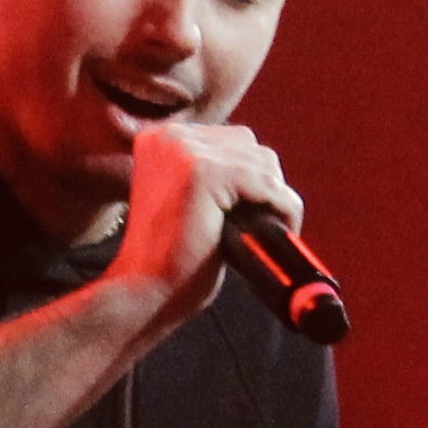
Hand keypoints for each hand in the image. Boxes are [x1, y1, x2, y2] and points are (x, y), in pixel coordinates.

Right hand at [98, 111, 300, 330]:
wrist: (145, 291)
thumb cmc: (169, 258)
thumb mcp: (189, 201)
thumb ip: (214, 177)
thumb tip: (264, 171)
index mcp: (161, 139)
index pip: (231, 141)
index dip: (250, 177)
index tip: (254, 211)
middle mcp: (169, 136)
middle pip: (249, 145)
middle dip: (263, 184)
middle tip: (260, 224)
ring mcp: (184, 150)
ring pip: (262, 163)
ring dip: (275, 198)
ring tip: (266, 230)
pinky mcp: (203, 172)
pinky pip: (266, 184)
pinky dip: (282, 209)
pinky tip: (276, 231)